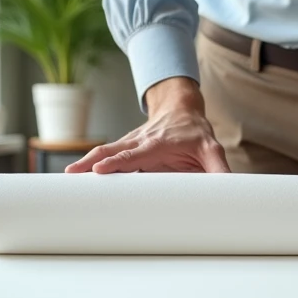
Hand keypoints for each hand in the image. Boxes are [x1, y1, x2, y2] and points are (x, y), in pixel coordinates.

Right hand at [65, 78, 229, 173]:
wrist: (182, 108)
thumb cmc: (196, 131)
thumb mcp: (212, 149)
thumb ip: (219, 169)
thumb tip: (230, 189)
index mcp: (158, 143)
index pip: (135, 154)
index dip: (118, 162)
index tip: (100, 170)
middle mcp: (140, 141)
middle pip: (112, 151)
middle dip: (92, 162)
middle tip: (72, 175)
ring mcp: (130, 143)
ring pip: (104, 150)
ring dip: (85, 162)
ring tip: (67, 176)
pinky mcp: (125, 147)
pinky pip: (105, 154)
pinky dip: (89, 163)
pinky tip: (75, 175)